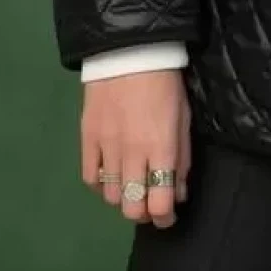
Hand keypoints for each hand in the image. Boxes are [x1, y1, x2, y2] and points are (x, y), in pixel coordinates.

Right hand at [81, 69, 190, 228]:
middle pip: (132, 208)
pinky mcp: (87, 138)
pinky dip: (100, 185)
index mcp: (162, 148)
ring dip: (122, 199)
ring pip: (110, 197)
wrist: (129, 52)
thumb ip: (182, 159)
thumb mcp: (183, 119)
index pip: (159, 204)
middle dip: (143, 214)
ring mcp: (106, 147)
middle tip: (149, 204)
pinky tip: (109, 177)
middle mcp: (132, 153)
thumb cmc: (165, 84)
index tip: (167, 216)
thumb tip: (177, 194)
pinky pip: (89, 178)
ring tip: (130, 187)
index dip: (164, 218)